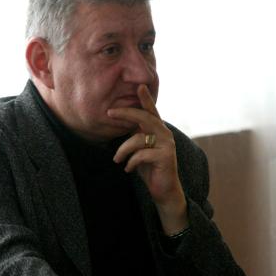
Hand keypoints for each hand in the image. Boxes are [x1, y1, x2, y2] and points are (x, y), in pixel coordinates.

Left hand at [108, 85, 187, 233]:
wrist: (164, 190)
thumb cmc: (149, 168)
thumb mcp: (140, 149)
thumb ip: (135, 136)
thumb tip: (120, 123)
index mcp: (158, 130)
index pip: (151, 111)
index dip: (146, 98)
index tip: (139, 85)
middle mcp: (165, 134)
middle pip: (144, 117)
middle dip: (125, 113)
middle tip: (109, 113)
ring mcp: (167, 145)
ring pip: (138, 139)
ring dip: (123, 150)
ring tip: (117, 160)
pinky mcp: (165, 157)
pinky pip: (141, 155)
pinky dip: (131, 162)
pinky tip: (128, 169)